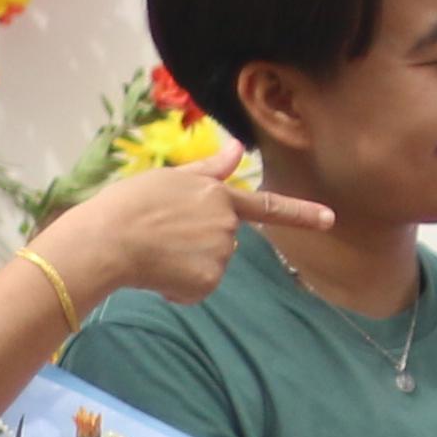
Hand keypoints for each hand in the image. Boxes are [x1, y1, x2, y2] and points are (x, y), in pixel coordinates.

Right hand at [39, 147, 331, 308]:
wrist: (106, 241)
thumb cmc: (128, 205)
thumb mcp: (169, 178)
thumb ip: (209, 170)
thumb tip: (237, 148)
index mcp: (218, 196)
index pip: (268, 206)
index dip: (301, 213)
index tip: (330, 218)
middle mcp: (227, 225)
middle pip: (224, 239)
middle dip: (198, 240)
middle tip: (160, 234)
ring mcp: (220, 254)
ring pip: (210, 264)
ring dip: (186, 263)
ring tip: (154, 251)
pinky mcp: (208, 282)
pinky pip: (196, 288)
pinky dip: (178, 286)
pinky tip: (156, 272)